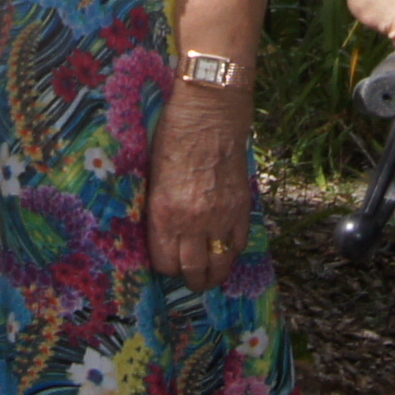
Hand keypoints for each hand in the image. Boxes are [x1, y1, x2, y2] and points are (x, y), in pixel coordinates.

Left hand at [145, 83, 251, 288]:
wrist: (210, 114)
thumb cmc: (173, 137)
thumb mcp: (153, 176)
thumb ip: (159, 209)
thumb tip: (163, 234)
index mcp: (164, 213)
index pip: (165, 262)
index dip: (166, 269)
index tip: (167, 265)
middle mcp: (192, 221)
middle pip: (193, 270)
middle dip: (191, 280)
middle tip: (191, 281)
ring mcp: (220, 216)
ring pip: (220, 264)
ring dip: (214, 274)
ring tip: (210, 277)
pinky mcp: (241, 207)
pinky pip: (240, 243)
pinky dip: (233, 251)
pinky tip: (227, 249)